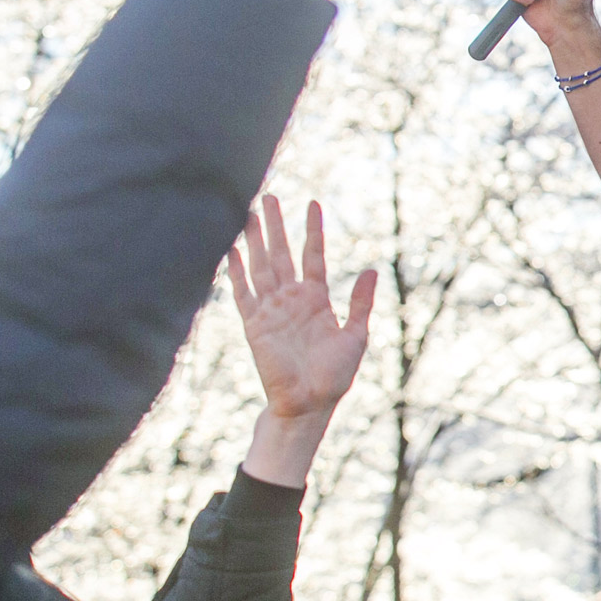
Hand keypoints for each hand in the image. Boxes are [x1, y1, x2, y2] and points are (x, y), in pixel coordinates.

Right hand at [231, 197, 374, 487]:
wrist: (310, 403)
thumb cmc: (335, 375)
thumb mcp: (356, 335)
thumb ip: (359, 302)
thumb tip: (371, 270)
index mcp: (315, 300)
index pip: (312, 256)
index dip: (312, 231)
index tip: (312, 204)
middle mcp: (291, 300)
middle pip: (281, 254)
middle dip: (274, 226)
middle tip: (267, 196)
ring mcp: (271, 310)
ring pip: (260, 266)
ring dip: (253, 240)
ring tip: (245, 211)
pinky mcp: (255, 324)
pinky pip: (243, 292)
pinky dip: (236, 271)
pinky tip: (229, 249)